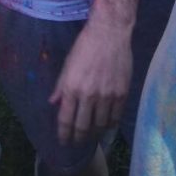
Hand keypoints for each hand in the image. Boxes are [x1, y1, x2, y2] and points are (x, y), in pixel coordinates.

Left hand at [50, 18, 132, 144]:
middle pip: (83, 127)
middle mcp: (89, 95)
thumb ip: (61, 86)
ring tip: (91, 135)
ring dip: (94, 133)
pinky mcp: (122, 93)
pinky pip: (116, 117)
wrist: (110, 32)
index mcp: (72, 88)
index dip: (64, 134)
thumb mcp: (68, 64)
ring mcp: (107, 96)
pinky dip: (110, 125)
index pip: (66, 120)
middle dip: (78, 138)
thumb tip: (53, 103)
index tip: (63, 141)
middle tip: (76, 142)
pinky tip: (106, 125)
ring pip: (100, 125)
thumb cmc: (85, 45)